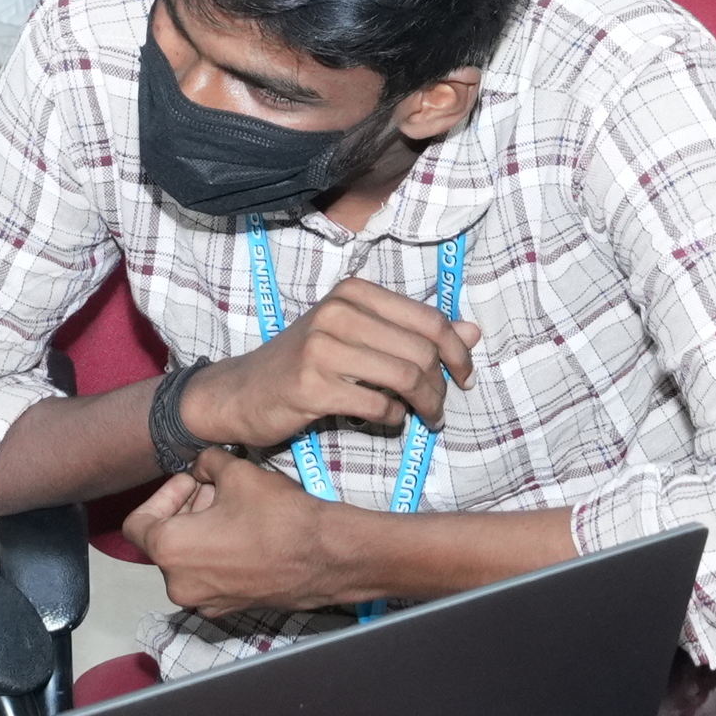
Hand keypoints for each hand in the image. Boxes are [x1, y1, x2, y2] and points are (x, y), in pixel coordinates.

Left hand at [126, 452, 374, 621]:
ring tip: (233, 507)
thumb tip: (202, 465)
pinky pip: (208, 577)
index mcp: (170, 550)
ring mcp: (204, 601)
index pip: (139, 523)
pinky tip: (244, 534)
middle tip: (215, 488)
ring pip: (186, 560)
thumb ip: (206, 462)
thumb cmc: (280, 517)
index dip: (162, 495)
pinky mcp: (228, 609)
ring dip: (200, 531)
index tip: (190, 482)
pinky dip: (215, 554)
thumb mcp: (237, 472)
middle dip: (185, 509)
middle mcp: (179, 584)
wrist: (327, 557)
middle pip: (163, 541)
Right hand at [221, 281, 473, 450]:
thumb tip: (473, 333)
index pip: (428, 319)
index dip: (457, 352)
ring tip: (426, 418)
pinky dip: (394, 419)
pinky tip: (390, 421)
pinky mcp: (312, 386)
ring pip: (405, 377)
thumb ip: (413, 333)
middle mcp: (338, 312)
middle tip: (439, 408)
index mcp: (354, 293)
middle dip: (441, 386)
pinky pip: (378, 406)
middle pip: (421, 351)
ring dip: (426, 406)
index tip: (465, 377)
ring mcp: (322, 348)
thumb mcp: (358, 336)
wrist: (242, 391)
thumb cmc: (304, 363)